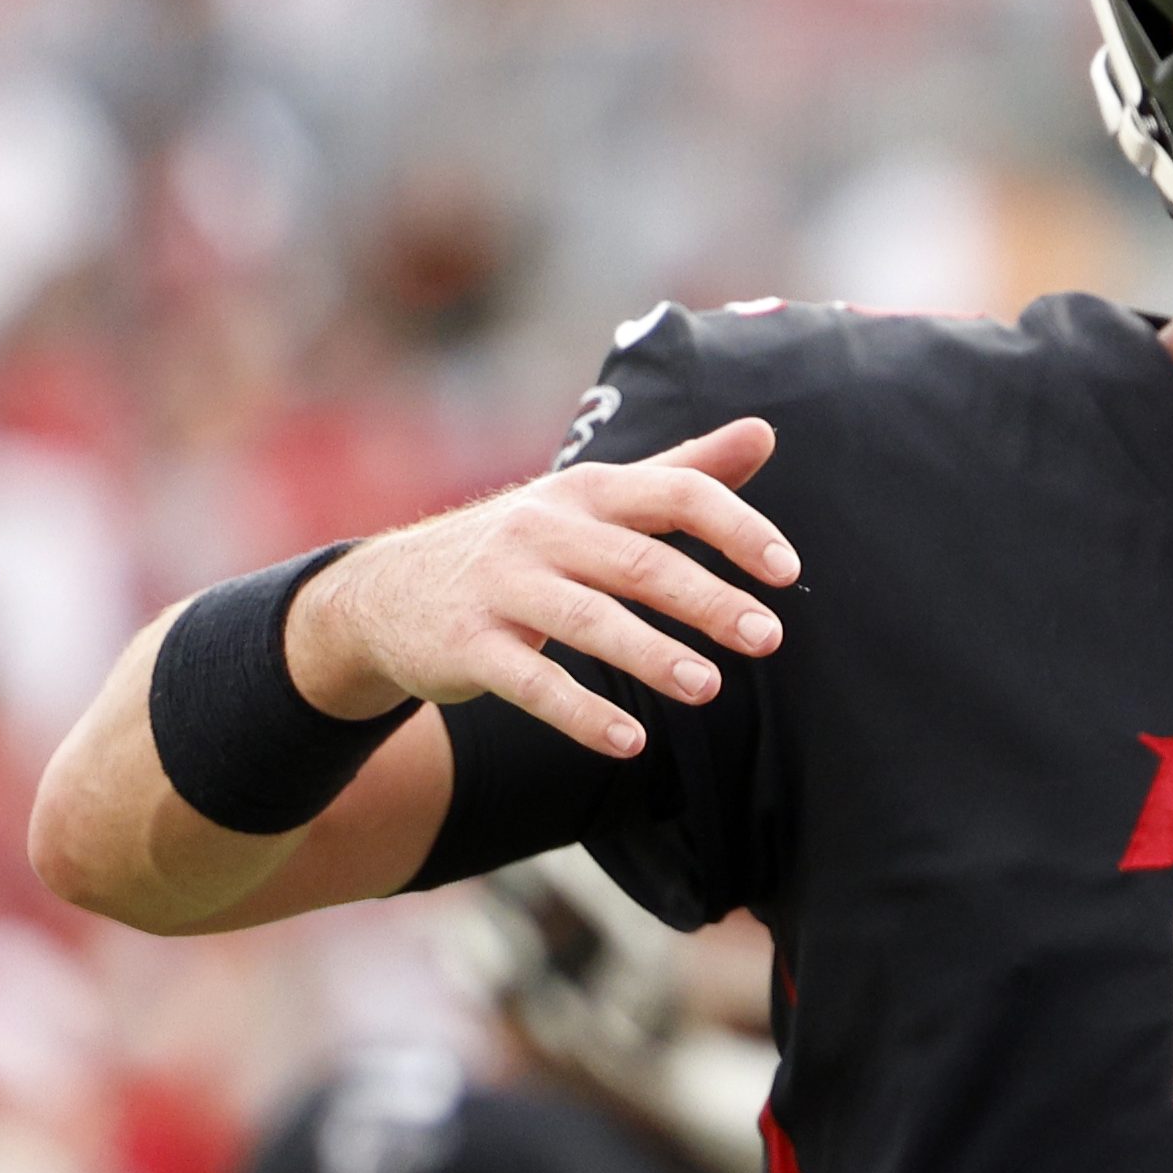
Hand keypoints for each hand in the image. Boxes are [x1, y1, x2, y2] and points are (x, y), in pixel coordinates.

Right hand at [286, 420, 800, 757]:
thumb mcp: (593, 499)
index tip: (788, 570)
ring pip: (589, 621)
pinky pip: (532, 682)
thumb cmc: (523, 545)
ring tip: (708, 688)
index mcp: (586, 491)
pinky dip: (582, 713)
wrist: (384, 591)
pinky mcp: (468, 645)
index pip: (675, 493)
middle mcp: (543, 530)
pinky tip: (631, 742)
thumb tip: (765, 430)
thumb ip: (680, 471)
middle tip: (768, 638)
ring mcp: (501, 587)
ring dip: (653, 655)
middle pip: (640, 562)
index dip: (736, 527)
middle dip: (709, 601)